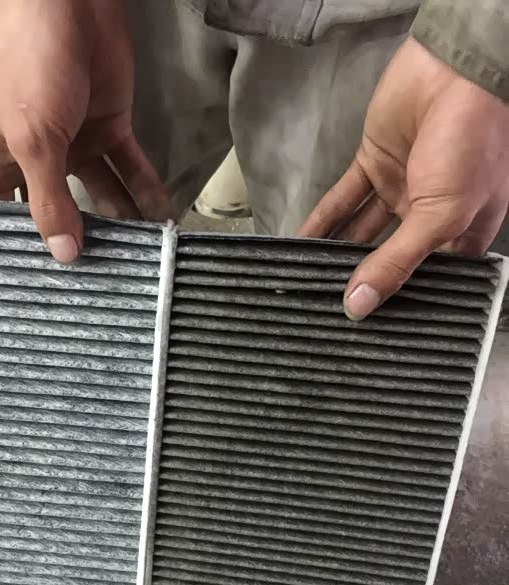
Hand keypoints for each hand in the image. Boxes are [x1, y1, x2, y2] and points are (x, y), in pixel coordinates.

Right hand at [0, 0, 173, 261]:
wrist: (66, 4)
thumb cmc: (31, 70)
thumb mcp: (33, 141)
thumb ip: (50, 200)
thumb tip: (64, 256)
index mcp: (2, 163)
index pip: (6, 218)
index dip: (19, 250)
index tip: (36, 290)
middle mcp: (39, 161)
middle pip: (58, 212)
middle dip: (77, 244)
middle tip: (97, 287)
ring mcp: (77, 146)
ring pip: (100, 195)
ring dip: (120, 224)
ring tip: (137, 263)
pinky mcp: (110, 129)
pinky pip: (130, 168)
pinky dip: (146, 192)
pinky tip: (162, 222)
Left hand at [298, 37, 508, 318]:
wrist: (457, 71)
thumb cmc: (472, 144)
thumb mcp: (440, 215)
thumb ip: (396, 262)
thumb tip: (358, 307)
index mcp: (461, 232)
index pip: (425, 280)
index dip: (399, 302)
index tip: (365, 327)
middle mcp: (429, 215)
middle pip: (389, 258)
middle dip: (362, 282)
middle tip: (329, 312)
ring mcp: (400, 188)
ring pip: (361, 232)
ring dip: (337, 254)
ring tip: (309, 284)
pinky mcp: (373, 163)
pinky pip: (342, 201)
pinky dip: (321, 221)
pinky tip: (299, 246)